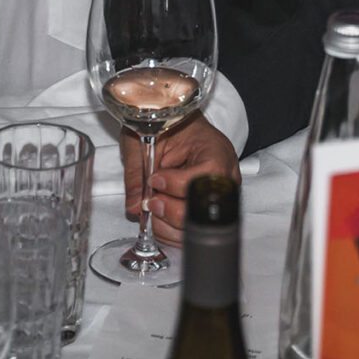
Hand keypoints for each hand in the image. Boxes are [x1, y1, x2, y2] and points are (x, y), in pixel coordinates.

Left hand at [120, 113, 238, 245]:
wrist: (177, 126)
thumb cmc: (167, 127)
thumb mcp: (146, 141)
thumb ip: (138, 173)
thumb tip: (134, 205)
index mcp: (216, 151)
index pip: (205, 177)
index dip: (176, 185)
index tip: (155, 180)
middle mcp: (224, 178)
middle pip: (204, 208)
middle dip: (170, 210)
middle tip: (151, 200)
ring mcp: (219, 198)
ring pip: (198, 227)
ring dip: (167, 224)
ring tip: (153, 206)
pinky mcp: (207, 212)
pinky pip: (191, 233)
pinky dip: (170, 231)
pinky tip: (159, 216)